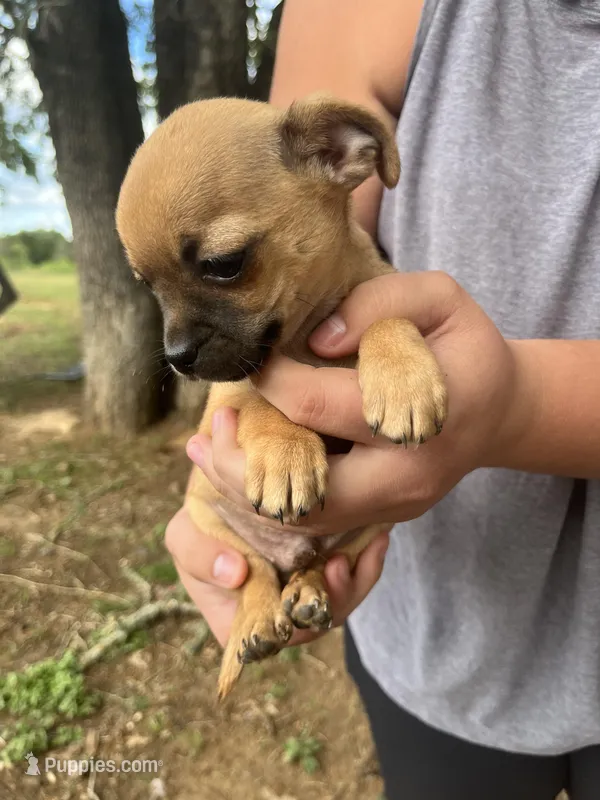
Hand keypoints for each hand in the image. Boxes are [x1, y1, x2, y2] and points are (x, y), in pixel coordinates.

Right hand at [165, 507, 389, 646]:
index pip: (273, 641)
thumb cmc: (203, 524)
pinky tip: (378, 537)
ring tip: (365, 548)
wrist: (231, 489)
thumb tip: (235, 573)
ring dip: (357, 578)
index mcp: (241, 624)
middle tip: (338, 566)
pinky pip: (355, 572)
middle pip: (315, 624)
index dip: (291, 627)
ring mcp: (307, 591)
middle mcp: (280, 615)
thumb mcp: (186, 537)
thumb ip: (200, 555)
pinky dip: (368, 557)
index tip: (304, 596)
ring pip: (341, 599)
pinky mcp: (329, 567)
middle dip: (335, 598)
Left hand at [187, 271, 529, 534]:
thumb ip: (378, 306)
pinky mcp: (387, 515)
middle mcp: (410, 475)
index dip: (272, 381)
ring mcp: (399, 505)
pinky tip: (239, 467)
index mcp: (423, 414)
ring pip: (307, 519)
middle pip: (307, 490)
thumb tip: (317, 341)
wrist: (500, 409)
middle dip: (244, 462)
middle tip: (210, 426)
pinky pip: (319, 520)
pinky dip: (273, 498)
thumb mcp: (438, 299)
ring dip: (248, 489)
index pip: (321, 404)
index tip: (252, 360)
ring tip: (205, 449)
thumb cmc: (464, 346)